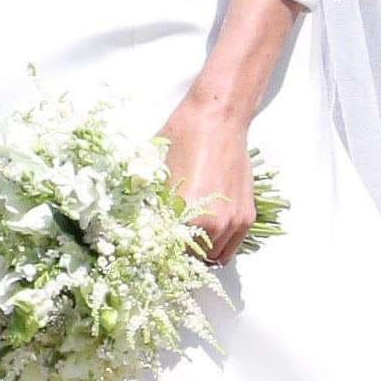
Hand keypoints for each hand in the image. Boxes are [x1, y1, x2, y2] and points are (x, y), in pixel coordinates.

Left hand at [160, 0, 297, 263]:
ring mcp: (234, 222)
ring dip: (197, 254)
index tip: (145, 258)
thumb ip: (148, 207)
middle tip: (162, 251)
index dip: (155, 258)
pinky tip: (201, 237)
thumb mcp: (153, 174)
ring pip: (213, 257)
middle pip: (191, 261)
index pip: (168, 255)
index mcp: (187, 217)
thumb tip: (134, 230)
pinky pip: (230, 247)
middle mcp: (214, 224)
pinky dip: (216, 247)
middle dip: (176, 258)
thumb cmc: (180, 140)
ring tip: (182, 244)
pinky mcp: (247, 216)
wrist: (218, 119)